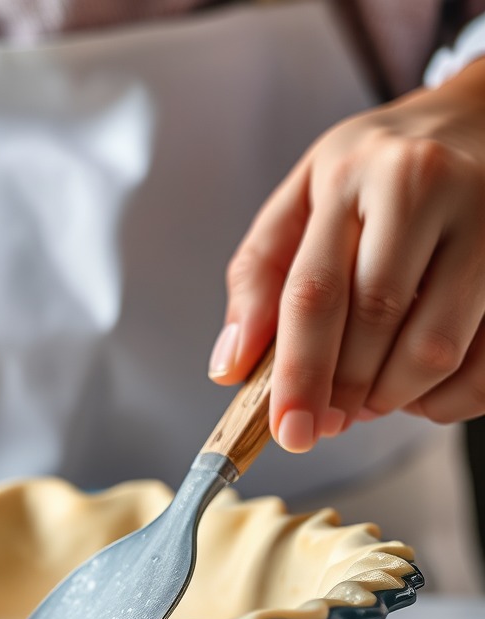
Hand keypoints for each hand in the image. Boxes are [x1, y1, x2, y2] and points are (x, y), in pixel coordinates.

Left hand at [211, 57, 484, 451]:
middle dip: (344, 391)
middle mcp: (424, 186)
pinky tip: (420, 389)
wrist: (480, 115)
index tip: (287, 430)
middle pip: (377, 322)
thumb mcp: (302, 200)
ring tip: (368, 400)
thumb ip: (259, 278)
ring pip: (438, 345)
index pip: (315, 294)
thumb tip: (230, 367)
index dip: (298, 373)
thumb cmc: (375, 170)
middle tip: (327, 420)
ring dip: (395, 396)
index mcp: (351, 175)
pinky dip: (451, 396)